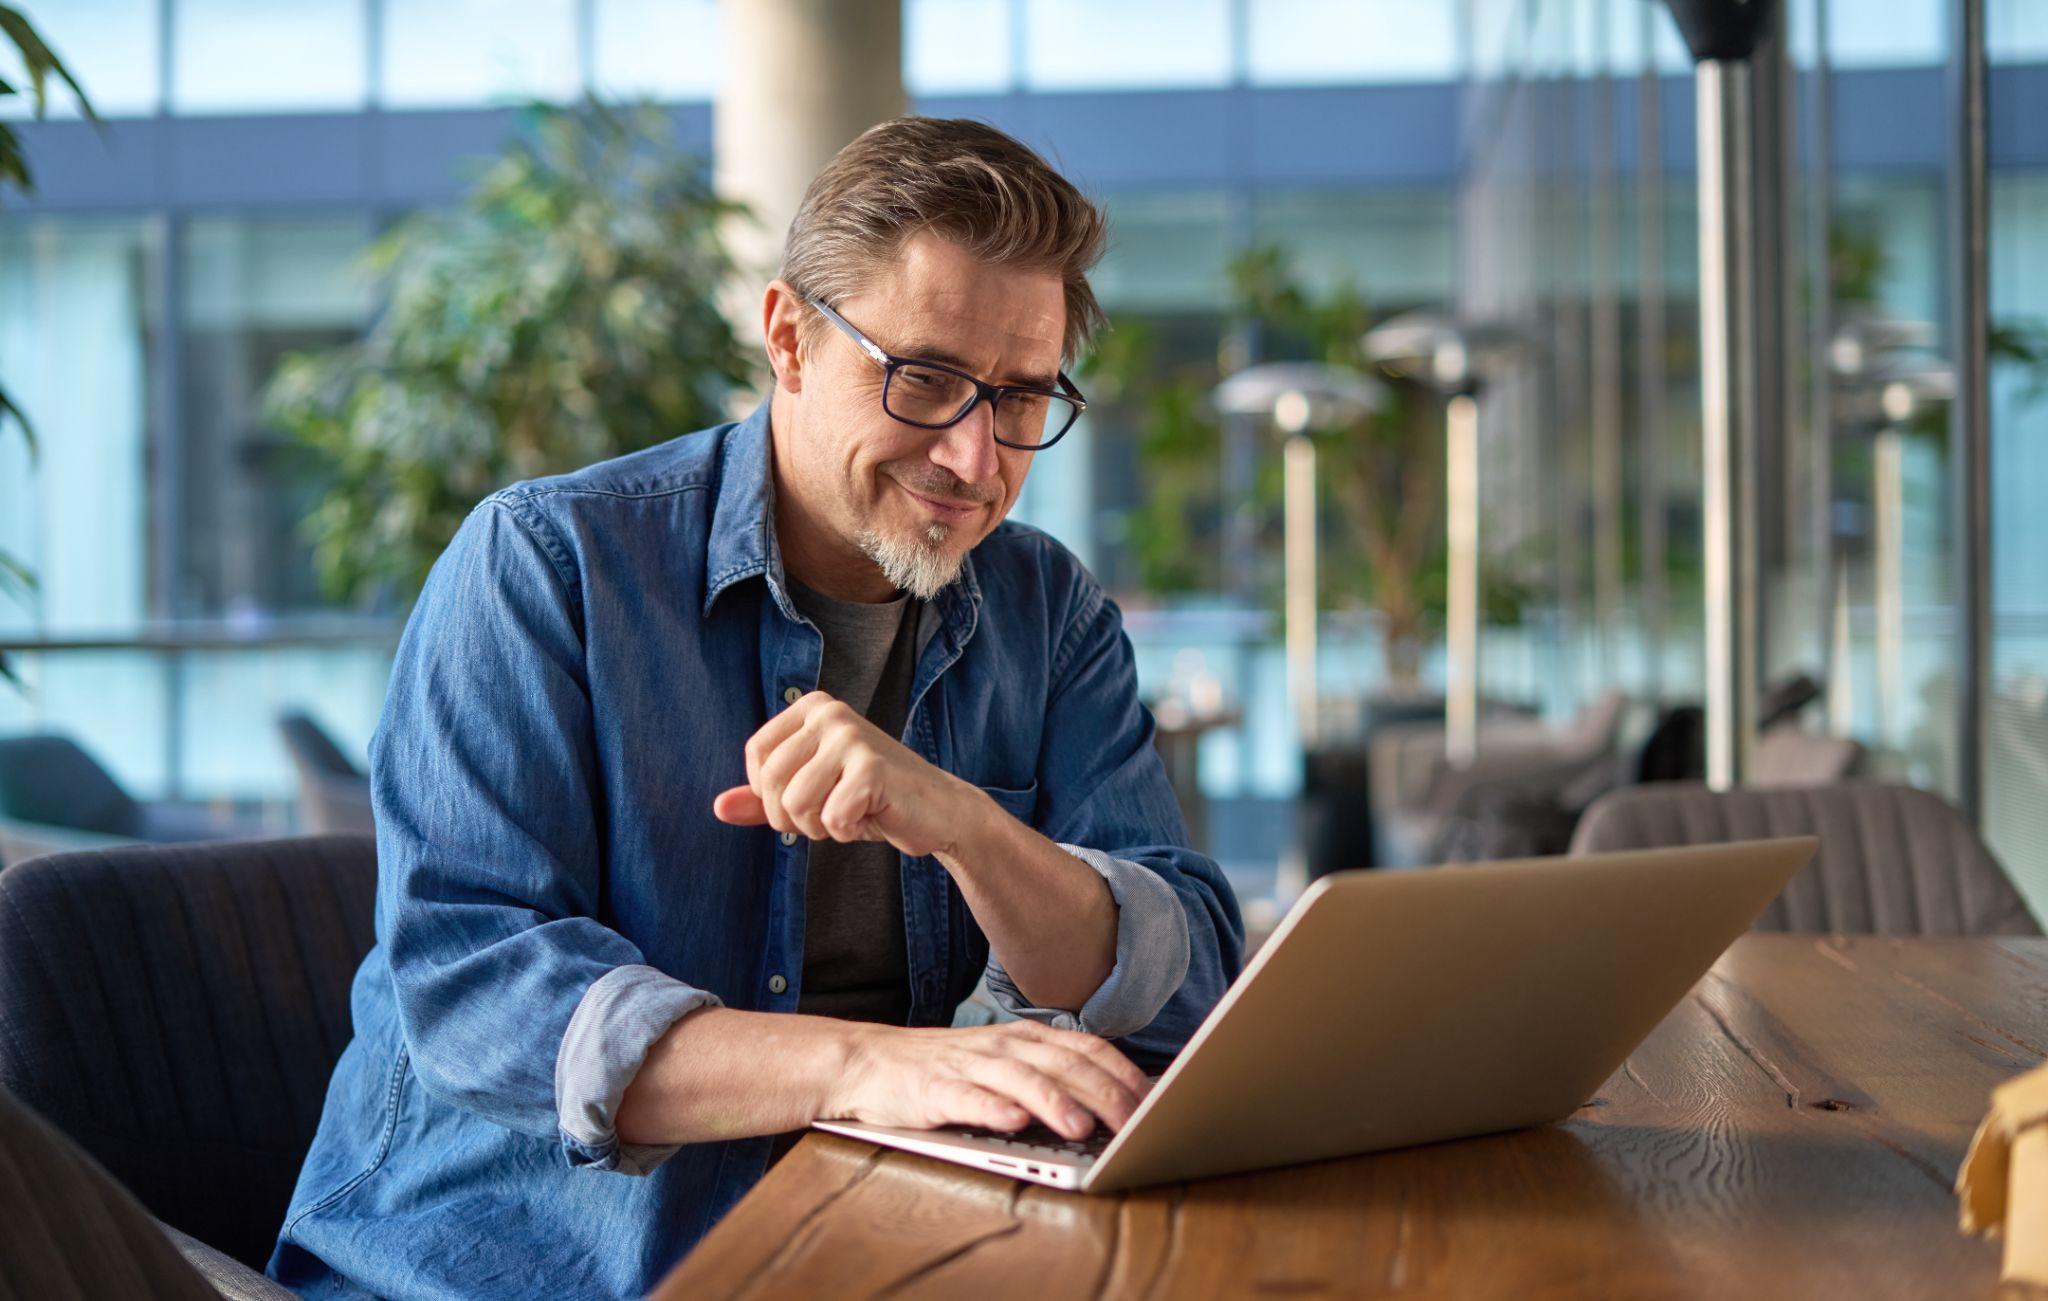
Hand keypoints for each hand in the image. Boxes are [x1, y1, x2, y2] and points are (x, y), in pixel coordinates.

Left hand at [713, 690, 977, 858]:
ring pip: (796, 804)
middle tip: (829, 815)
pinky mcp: (873, 768)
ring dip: (821, 826)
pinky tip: (872, 816)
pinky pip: (832, 818)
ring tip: (852, 813)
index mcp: (812, 707)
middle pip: (772, 783)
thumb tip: (718, 807)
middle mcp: (830, 712)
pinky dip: (848, 831)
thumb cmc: (870, 800)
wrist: (936, 811)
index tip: (805, 799)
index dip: (770, 794)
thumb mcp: (810, 794)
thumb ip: (763, 799)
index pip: (757, 756)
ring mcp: (852, 737)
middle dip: (793, 817)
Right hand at [824, 1020, 1151, 1139]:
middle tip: (1136, 1123)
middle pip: (1064, 1065)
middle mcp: (1002, 1046)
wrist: (868, 1060)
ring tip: (1081, 1128)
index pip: (1086, 1049)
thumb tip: (1105, 1104)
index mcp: (1024, 1038)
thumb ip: (1047, 1075)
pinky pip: (967, 1098)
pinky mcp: (934, 1090)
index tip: (1155, 1100)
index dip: (1123, 1073)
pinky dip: (992, 1109)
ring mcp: (967, 1066)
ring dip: (1054, 1103)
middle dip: (1104, 1094)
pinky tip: (1012, 1122)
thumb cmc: (944, 1069)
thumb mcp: (1001, 1062)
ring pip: (1021, 1080)